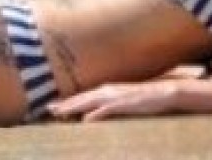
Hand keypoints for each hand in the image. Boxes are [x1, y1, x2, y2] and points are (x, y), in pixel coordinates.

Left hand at [48, 82, 175, 121]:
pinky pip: (106, 110)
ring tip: (59, 113)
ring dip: (73, 107)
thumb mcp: (122, 100)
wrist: (163, 92)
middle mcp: (107, 90)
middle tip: (48, 108)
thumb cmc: (144, 98)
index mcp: (106, 90)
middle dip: (64, 104)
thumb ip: (109, 105)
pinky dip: (95, 114)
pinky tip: (85, 120)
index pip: (82, 96)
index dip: (67, 101)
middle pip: (81, 98)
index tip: (53, 106)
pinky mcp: (124, 104)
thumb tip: (95, 114)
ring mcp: (115, 96)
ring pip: (88, 102)